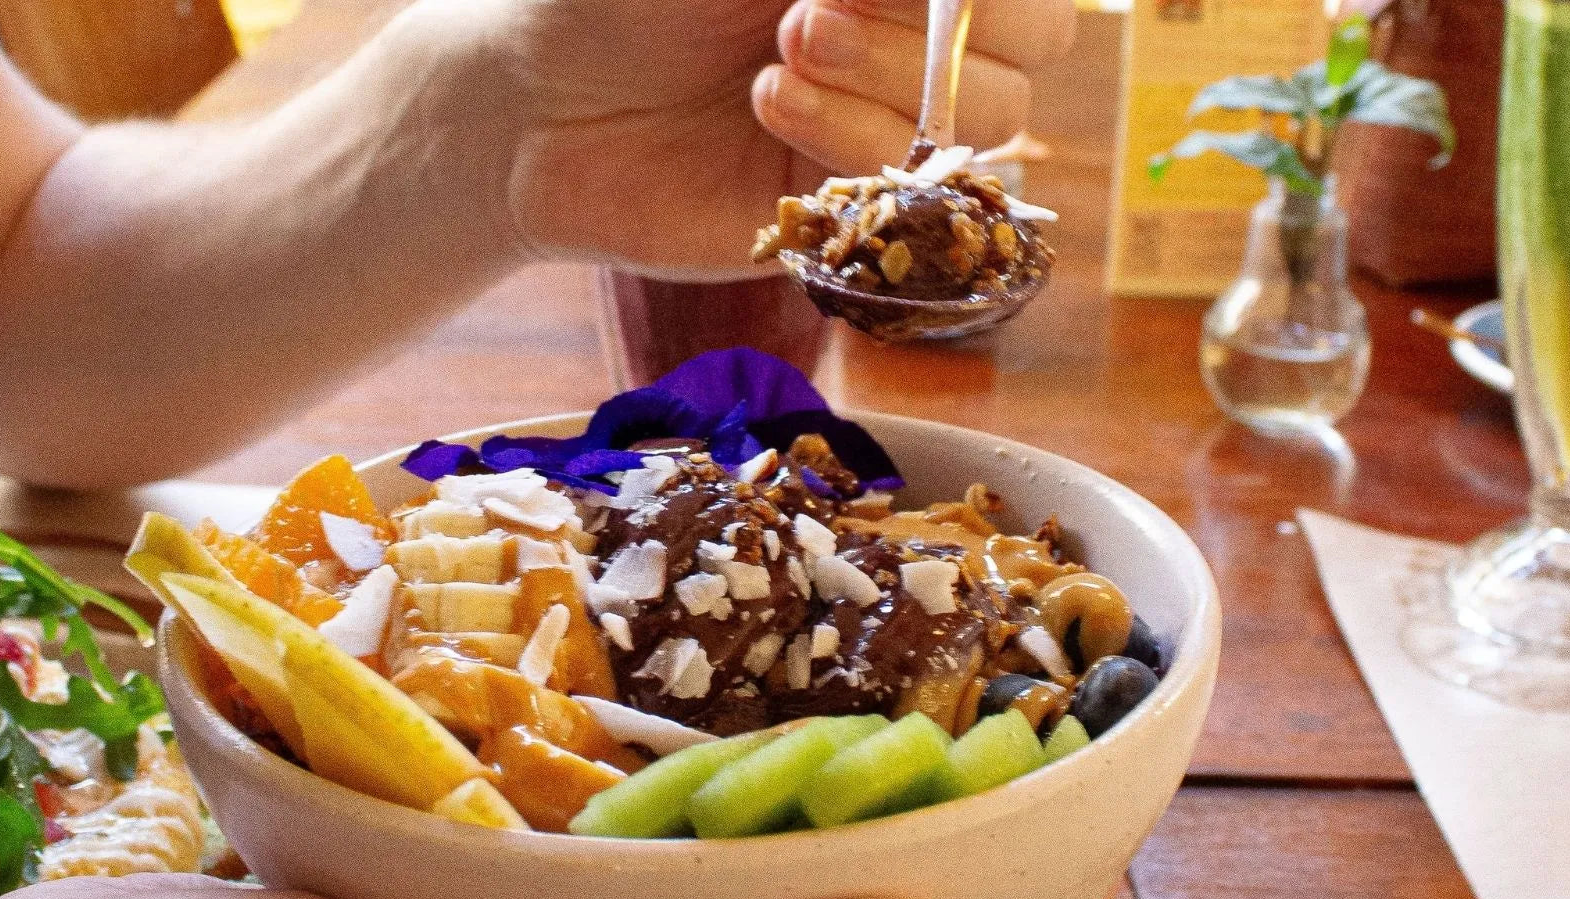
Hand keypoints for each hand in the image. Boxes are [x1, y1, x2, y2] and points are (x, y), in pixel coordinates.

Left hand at [498, 0, 1076, 274]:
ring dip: (891, 73)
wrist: (532, 101)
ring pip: (987, 115)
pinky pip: (915, 186)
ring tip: (780, 54)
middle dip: (945, 22)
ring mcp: (886, 129)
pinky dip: (853, 135)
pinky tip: (768, 103)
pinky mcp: (850, 208)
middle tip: (814, 8)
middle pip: (1037, 43)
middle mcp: (910, 41)